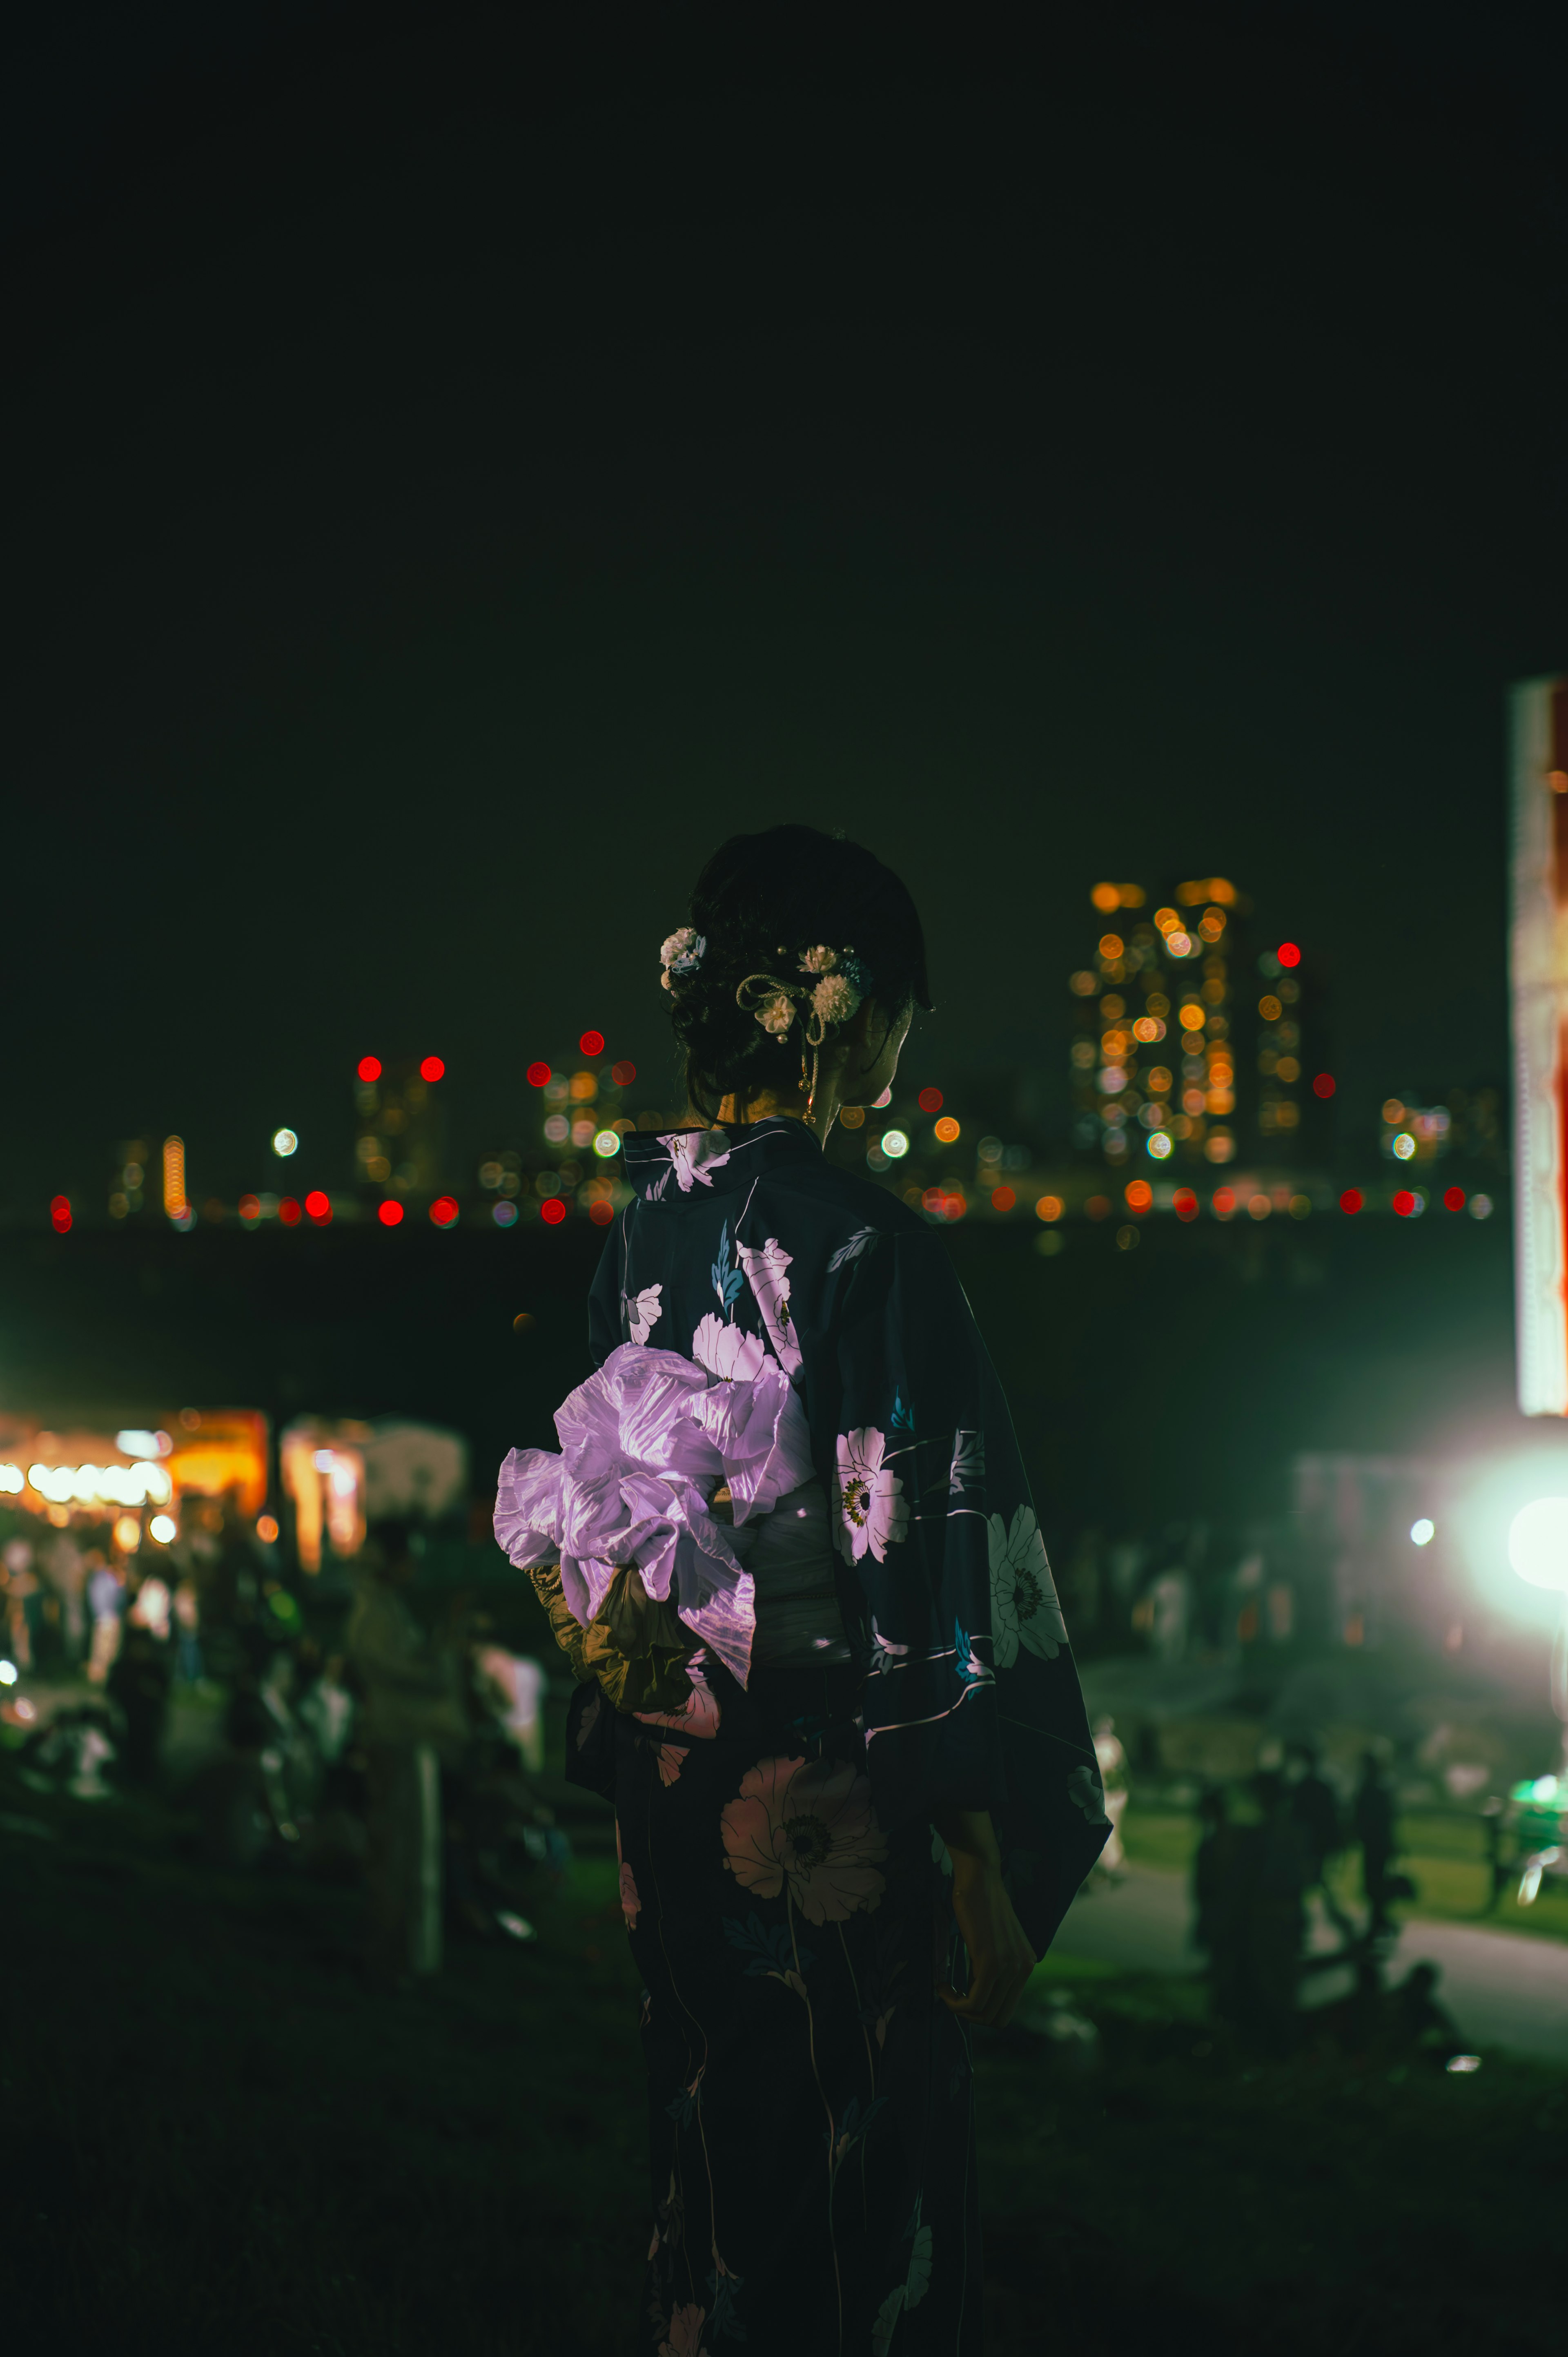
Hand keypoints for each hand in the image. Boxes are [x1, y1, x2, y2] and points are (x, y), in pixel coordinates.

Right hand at [933, 1811, 1036, 2027]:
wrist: (979, 1876)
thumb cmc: (980, 1903)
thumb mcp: (996, 1940)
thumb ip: (996, 1965)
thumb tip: (980, 1995)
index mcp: (1027, 1964)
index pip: (1006, 2010)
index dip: (981, 2012)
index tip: (961, 1996)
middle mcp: (1024, 1968)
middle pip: (997, 2019)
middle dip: (971, 2016)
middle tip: (952, 1998)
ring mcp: (1010, 1966)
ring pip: (984, 2013)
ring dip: (959, 2009)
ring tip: (946, 1990)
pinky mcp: (991, 1962)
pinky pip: (974, 2001)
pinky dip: (954, 2001)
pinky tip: (943, 1985)